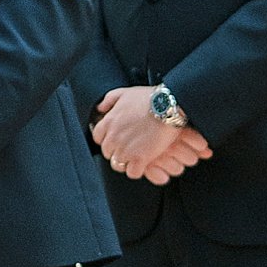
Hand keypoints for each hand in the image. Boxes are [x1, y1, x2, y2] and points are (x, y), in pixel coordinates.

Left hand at [93, 86, 212, 183]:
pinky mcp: (140, 158)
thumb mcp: (124, 93)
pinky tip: (144, 164)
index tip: (116, 139)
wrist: (168, 106)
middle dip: (117, 151)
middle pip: (108, 152)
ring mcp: (126, 149)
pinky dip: (137, 170)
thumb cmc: (149, 98)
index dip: (108, 139)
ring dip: (126, 162)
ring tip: (136, 158)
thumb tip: (100, 108)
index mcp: (108, 123)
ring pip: (118, 165)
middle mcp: (114, 138)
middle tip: (129, 149)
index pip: (98, 138)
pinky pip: (133, 172)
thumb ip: (109, 100)